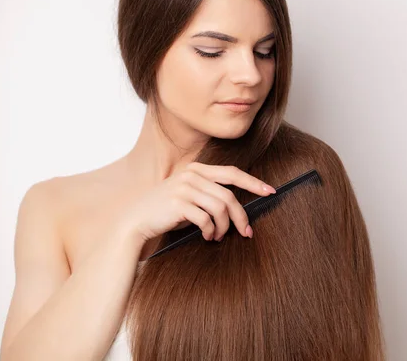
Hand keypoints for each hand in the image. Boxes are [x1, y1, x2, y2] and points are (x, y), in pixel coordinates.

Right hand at [116, 162, 275, 244]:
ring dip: (224, 227)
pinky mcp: (178, 203)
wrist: (136, 222)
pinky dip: (211, 231)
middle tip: (247, 232)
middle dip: (242, 216)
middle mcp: (191, 175)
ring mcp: (184, 187)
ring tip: (219, 236)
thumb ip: (210, 194)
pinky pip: (206, 219)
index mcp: (196, 169)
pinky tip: (208, 237)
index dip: (253, 182)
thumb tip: (238, 210)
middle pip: (229, 195)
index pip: (232, 172)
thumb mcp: (189, 196)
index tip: (271, 191)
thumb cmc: (166, 212)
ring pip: (220, 208)